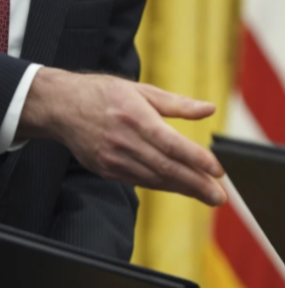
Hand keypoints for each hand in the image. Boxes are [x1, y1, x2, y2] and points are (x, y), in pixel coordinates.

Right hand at [18, 67, 226, 206]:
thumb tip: (209, 109)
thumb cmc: (104, 94)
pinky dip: (166, 186)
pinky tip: (184, 189)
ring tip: (209, 196)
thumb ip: (177, 103)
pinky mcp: (108, 171)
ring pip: (156, 179)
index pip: (171, 144)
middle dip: (197, 185)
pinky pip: (142, 182)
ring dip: (185, 190)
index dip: (196, 159)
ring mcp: (114, 159)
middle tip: (220, 197)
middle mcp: (124, 141)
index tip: (218, 171)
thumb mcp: (141, 90)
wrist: (60, 107)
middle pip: (167, 168)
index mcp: (135, 117)